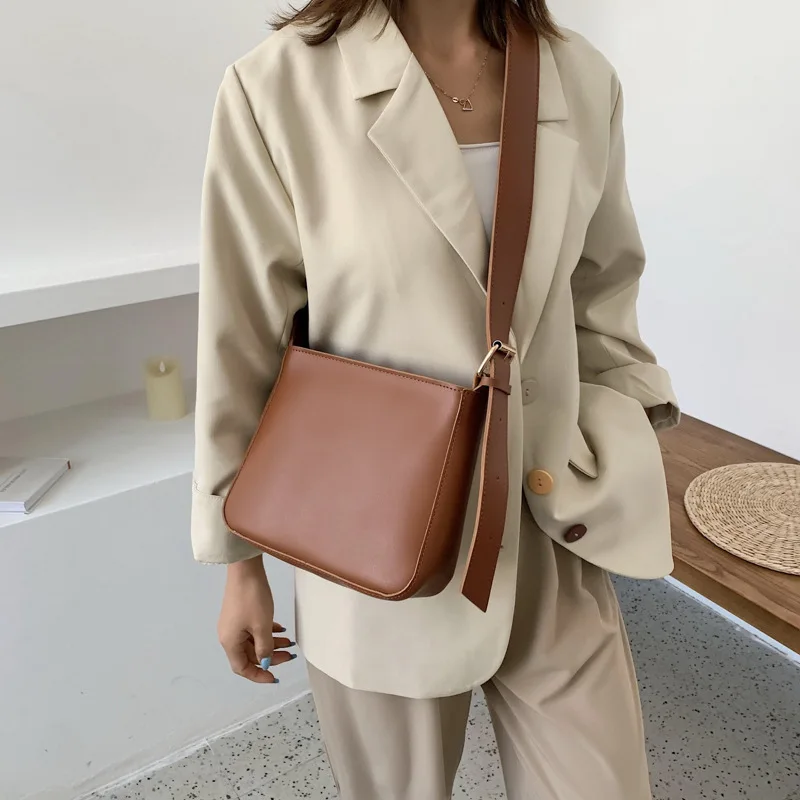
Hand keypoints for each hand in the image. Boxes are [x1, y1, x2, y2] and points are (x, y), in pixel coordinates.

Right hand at [218, 557, 295, 683]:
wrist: (245, 569)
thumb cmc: (253, 599)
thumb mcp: (262, 626)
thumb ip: (265, 647)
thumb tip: (265, 662)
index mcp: (230, 642)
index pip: (242, 668)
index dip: (258, 675)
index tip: (275, 677)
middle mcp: (229, 635)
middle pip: (250, 655)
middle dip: (270, 656)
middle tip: (290, 654)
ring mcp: (234, 623)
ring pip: (254, 641)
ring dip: (271, 643)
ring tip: (290, 641)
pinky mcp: (240, 613)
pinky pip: (254, 629)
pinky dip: (267, 631)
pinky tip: (281, 628)